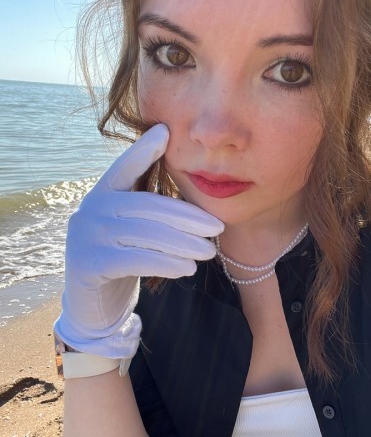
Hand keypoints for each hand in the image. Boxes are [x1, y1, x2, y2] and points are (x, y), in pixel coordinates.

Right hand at [54, 123, 223, 357]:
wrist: (94, 304)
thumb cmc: (122, 258)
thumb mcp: (131, 228)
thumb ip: (150, 209)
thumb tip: (195, 188)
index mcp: (103, 193)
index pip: (124, 167)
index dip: (144, 150)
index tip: (166, 132)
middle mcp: (91, 208)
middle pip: (148, 206)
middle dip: (187, 217)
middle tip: (217, 228)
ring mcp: (87, 235)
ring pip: (145, 234)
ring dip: (183, 244)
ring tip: (208, 253)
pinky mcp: (89, 263)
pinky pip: (136, 260)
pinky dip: (166, 263)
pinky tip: (187, 269)